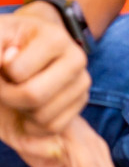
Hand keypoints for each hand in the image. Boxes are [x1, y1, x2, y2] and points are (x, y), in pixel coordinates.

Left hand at [0, 7, 90, 135]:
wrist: (26, 46)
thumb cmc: (8, 42)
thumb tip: (7, 61)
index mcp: (56, 39)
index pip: (17, 72)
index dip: (0, 77)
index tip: (1, 67)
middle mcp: (77, 59)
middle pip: (33, 96)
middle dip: (10, 98)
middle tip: (5, 87)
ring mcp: (82, 81)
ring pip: (44, 117)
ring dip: (22, 111)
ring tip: (20, 92)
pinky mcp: (81, 100)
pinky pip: (54, 128)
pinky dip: (35, 126)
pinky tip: (29, 107)